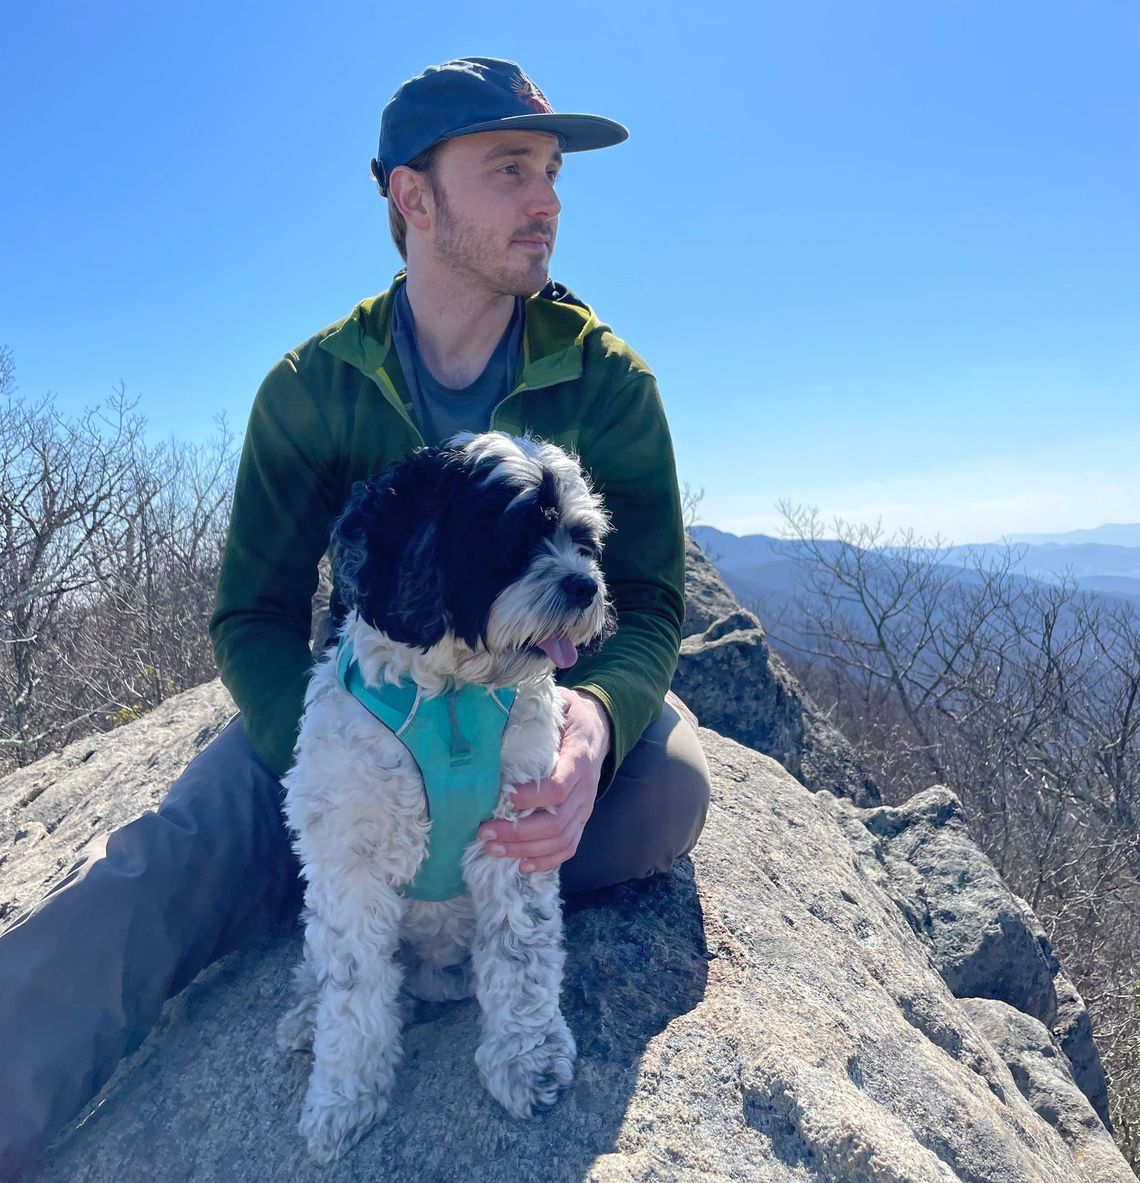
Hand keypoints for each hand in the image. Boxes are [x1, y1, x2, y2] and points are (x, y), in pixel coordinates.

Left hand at [478, 689, 611, 871]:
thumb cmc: (570, 716)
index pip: (559, 786)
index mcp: (578, 757)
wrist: (600, 728)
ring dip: (525, 849)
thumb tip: (500, 704)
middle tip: (485, 832)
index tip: (506, 798)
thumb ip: (538, 709)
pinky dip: (546, 860)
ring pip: (561, 838)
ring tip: (493, 849)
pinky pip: (570, 846)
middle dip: (518, 832)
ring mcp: (586, 807)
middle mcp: (585, 787)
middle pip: (556, 820)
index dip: (533, 797)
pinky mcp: (582, 819)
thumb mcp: (559, 703)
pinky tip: (521, 865)